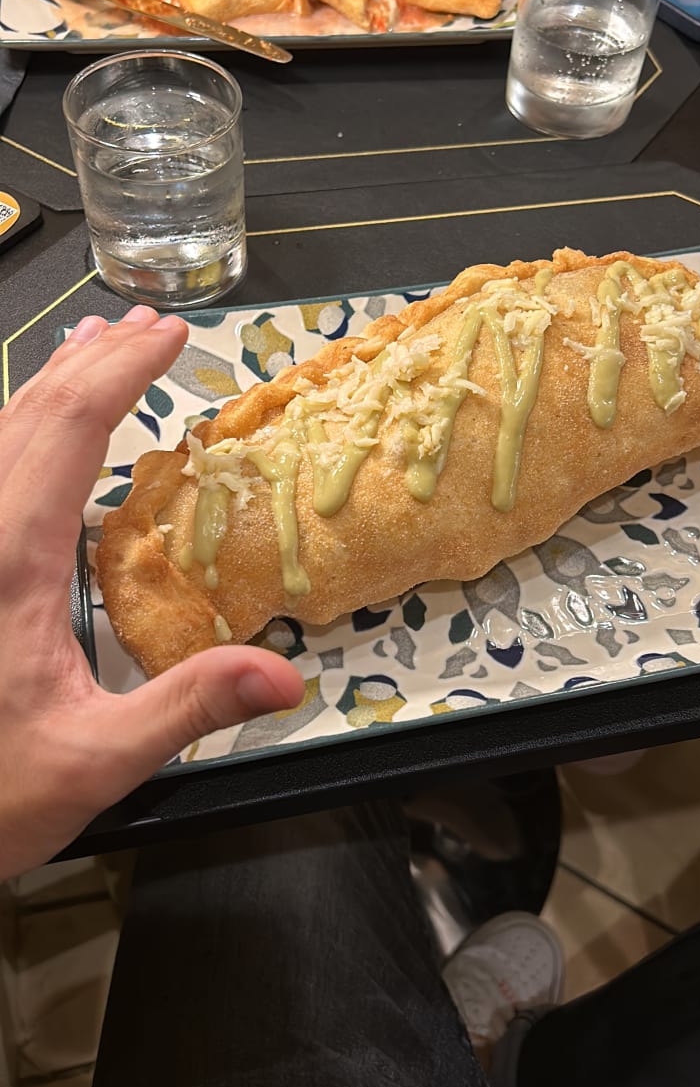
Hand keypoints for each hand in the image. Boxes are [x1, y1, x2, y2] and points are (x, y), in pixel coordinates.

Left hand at [0, 307, 302, 878]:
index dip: (124, 370)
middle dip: (94, 359)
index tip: (172, 334)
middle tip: (149, 325)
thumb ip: (190, 707)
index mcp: (10, 559)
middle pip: (29, 411)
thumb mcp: (94, 761)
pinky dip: (21, 427)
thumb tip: (285, 673)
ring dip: (52, 383)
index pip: (71, 428)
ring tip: (96, 348)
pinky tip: (34, 435)